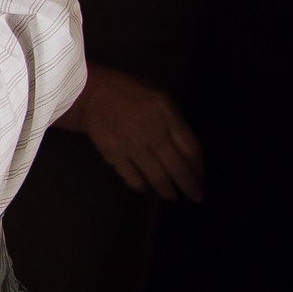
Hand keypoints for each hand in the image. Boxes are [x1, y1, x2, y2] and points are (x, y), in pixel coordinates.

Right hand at [62, 64, 203, 201]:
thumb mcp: (160, 98)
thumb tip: (188, 153)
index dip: (199, 168)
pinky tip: (147, 189)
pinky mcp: (114, 154)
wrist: (91, 94)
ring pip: (157, 177)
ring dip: (168, 191)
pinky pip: (133, 178)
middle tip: (195, 197)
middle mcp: (152, 130)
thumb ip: (175, 122)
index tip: (200, 178)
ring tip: (172, 196)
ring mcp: (132, 144)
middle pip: (177, 167)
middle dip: (189, 186)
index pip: (191, 148)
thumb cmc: (131, 94)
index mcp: (167, 114)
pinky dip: (142, 187)